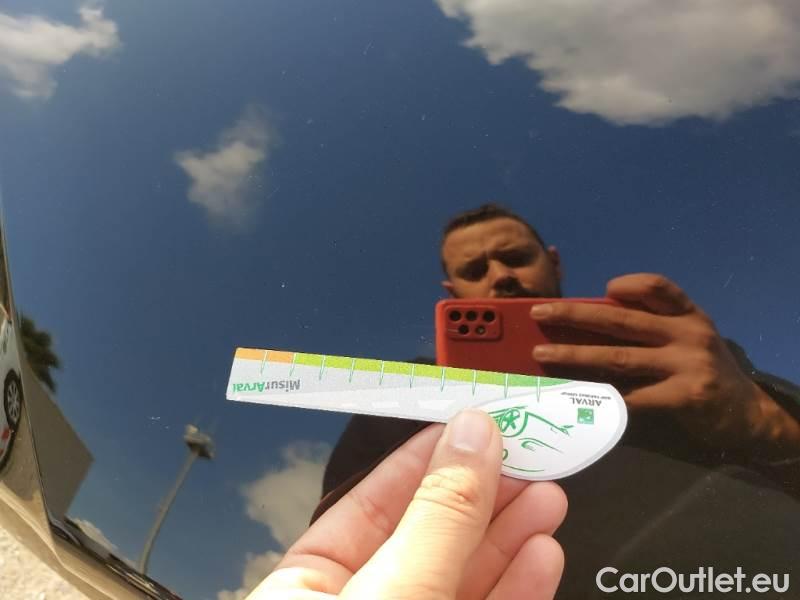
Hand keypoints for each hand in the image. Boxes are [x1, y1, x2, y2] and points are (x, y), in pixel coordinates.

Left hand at [247, 410, 566, 599]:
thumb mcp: (389, 591)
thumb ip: (436, 518)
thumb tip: (471, 436)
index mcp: (310, 587)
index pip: (375, 499)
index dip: (429, 454)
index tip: (476, 421)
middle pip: (429, 533)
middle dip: (483, 492)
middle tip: (530, 453)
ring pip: (464, 574)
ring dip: (510, 536)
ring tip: (548, 496)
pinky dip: (517, 585)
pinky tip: (540, 553)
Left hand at [530, 273, 799, 454]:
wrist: (746, 415)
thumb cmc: (702, 372)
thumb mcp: (688, 339)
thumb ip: (652, 327)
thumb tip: (587, 321)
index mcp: (687, 315)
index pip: (658, 287)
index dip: (627, 285)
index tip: (601, 290)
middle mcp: (688, 334)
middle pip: (622, 320)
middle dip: (575, 316)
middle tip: (539, 313)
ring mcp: (687, 365)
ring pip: (618, 357)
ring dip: (575, 355)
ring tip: (541, 354)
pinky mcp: (684, 397)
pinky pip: (633, 396)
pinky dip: (601, 396)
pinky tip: (573, 396)